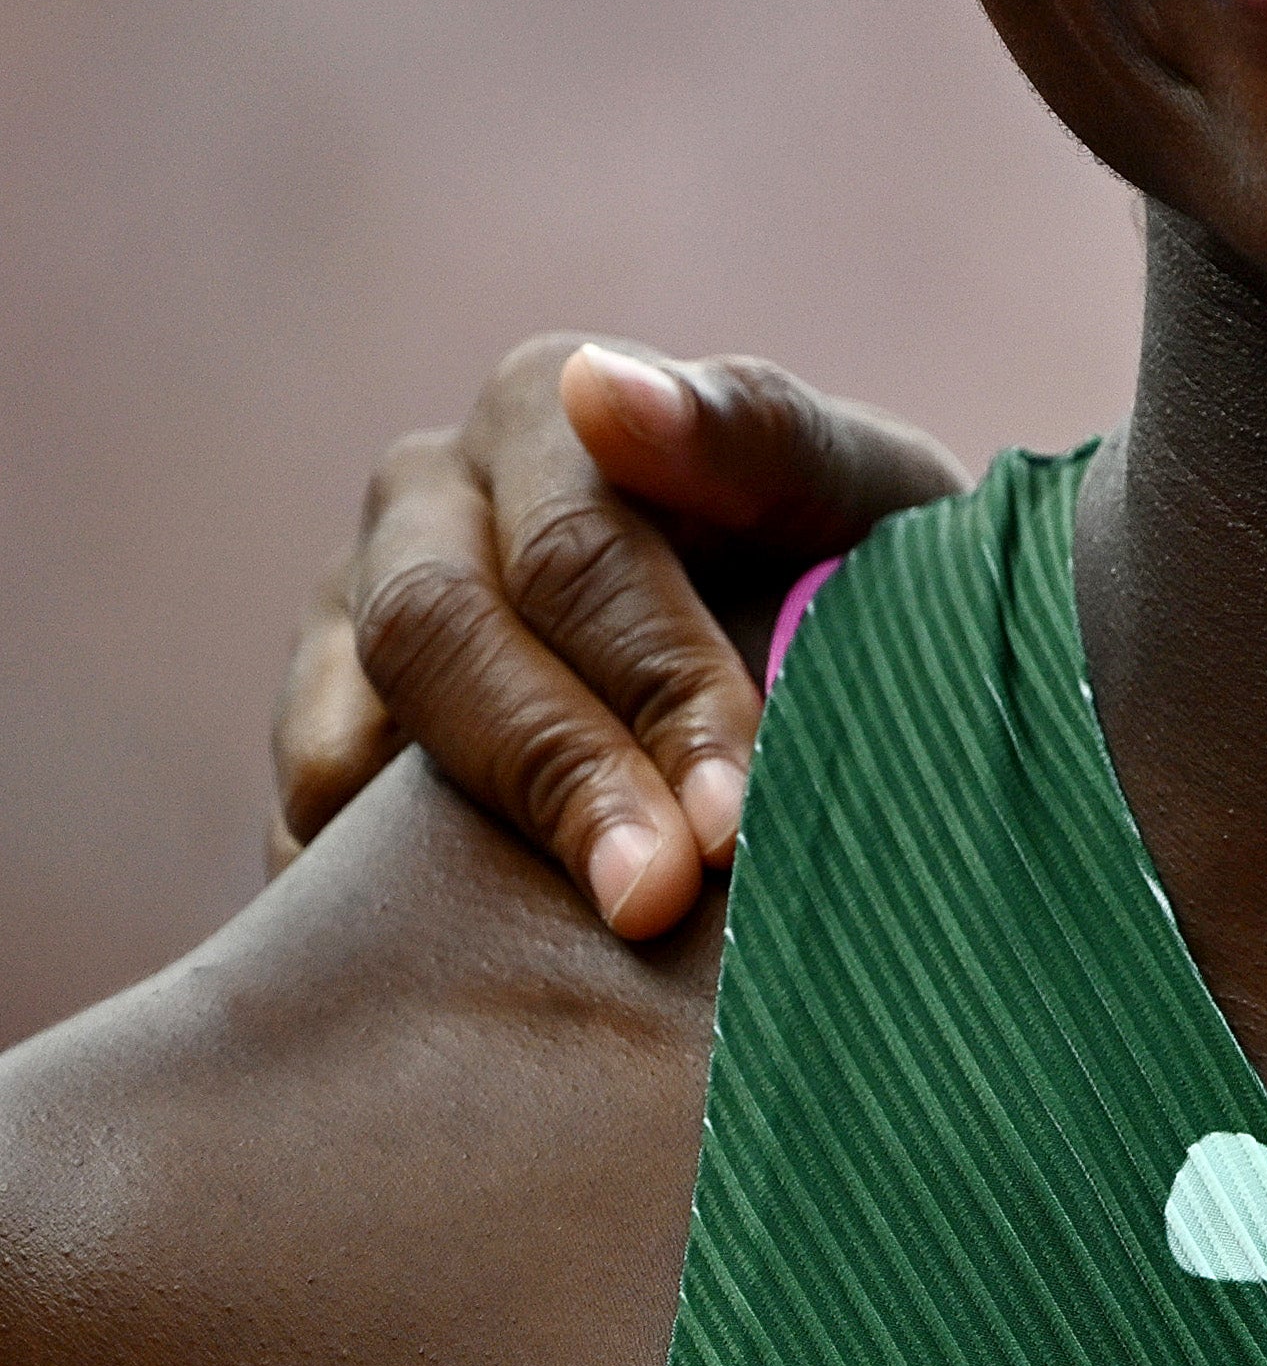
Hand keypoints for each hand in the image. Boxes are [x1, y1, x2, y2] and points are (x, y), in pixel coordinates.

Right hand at [272, 336, 966, 934]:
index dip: (664, 686)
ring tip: (577, 946)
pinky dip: (374, 901)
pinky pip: (306, 823)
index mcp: (555, 409)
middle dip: (562, 778)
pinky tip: (478, 974)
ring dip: (459, 851)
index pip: (579, 551)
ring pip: (347, 735)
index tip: (735, 818)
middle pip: (443, 635)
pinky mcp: (322, 729)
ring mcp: (351, 612)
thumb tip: (610, 392)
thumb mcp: (860, 495)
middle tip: (663, 901)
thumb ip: (761, 435)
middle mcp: (430, 496)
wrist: (833, 650)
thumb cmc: (862, 565)